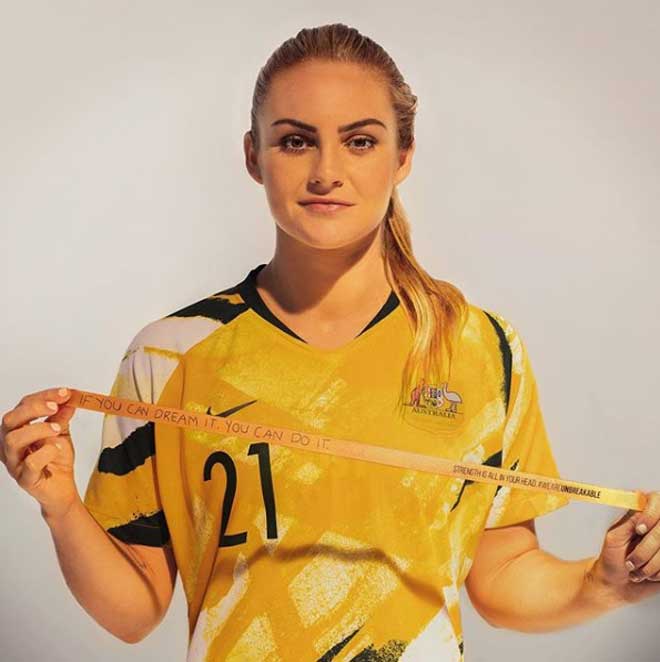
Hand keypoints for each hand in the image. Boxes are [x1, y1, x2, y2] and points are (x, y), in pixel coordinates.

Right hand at [1, 387, 78, 521]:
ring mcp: (14, 462)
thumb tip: (68, 399)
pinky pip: (29, 463)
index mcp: (18, 429)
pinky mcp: (25, 478)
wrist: (62, 488)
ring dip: (39, 429)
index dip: (44, 396)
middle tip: (56, 407)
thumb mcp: (61, 432)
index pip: (24, 405)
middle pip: (10, 419)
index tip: (65, 392)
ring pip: (14, 440)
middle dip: (34, 408)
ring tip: (58, 429)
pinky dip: (45, 452)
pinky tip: (57, 448)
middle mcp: (10, 444)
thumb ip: (62, 417)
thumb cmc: (56, 460)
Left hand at [588, 491, 659, 604]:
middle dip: (645, 550)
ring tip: (635, 569)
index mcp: (642, 515)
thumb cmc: (611, 559)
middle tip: (630, 561)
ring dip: (649, 565)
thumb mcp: (614, 537)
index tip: (639, 530)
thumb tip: (641, 502)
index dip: (650, 515)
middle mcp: (657, 527)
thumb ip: (630, 520)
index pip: (657, 500)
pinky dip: (657, 573)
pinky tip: (648, 575)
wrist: (615, 584)